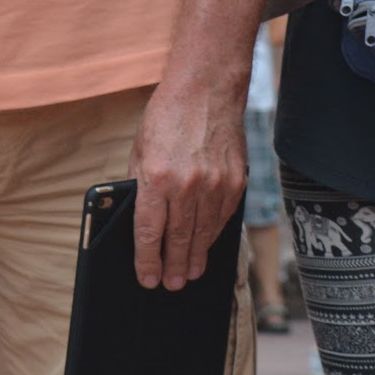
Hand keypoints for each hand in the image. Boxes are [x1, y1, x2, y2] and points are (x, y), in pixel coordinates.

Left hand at [126, 74, 246, 290]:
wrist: (206, 89)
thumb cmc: (167, 116)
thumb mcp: (140, 149)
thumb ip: (140, 185)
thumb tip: (141, 220)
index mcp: (157, 178)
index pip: (149, 232)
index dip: (147, 261)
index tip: (147, 278)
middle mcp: (187, 185)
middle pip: (178, 239)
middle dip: (173, 266)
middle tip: (171, 284)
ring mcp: (215, 185)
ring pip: (203, 234)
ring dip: (195, 257)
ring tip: (188, 274)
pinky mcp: (235, 181)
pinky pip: (222, 218)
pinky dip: (212, 236)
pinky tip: (205, 245)